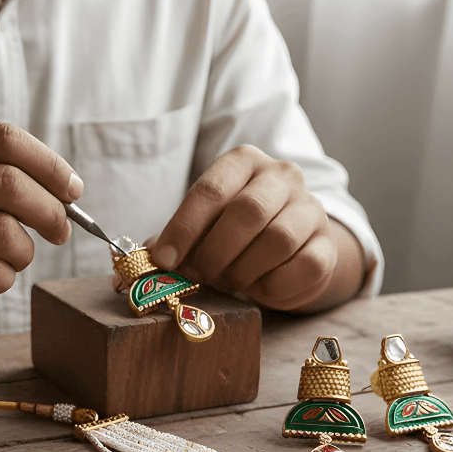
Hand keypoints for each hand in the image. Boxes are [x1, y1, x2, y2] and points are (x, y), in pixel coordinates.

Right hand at [0, 121, 82, 331]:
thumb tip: (65, 191)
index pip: (3, 140)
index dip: (50, 164)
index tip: (72, 190)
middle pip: (11, 186)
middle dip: (51, 211)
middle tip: (60, 230)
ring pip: (6, 235)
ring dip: (24, 252)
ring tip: (10, 256)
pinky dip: (3, 277)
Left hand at [149, 145, 351, 311]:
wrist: (292, 246)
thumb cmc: (233, 235)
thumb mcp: (200, 230)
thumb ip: (168, 245)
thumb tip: (125, 276)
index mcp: (243, 162)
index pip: (210, 189)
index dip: (183, 228)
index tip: (164, 261)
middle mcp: (282, 176)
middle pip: (246, 212)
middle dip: (213, 252)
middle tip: (198, 276)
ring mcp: (310, 208)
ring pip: (276, 240)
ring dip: (242, 270)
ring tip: (227, 282)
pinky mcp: (327, 245)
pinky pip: (301, 267)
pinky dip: (272, 286)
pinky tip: (257, 289)